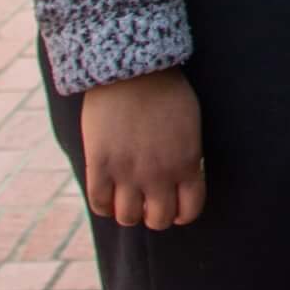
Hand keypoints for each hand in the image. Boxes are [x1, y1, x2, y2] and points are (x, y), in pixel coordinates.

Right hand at [80, 68, 205, 229]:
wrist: (132, 69)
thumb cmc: (166, 91)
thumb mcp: (190, 125)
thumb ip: (187, 156)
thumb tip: (182, 180)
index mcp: (187, 162)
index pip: (190, 209)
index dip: (182, 213)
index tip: (175, 207)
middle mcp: (159, 173)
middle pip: (159, 220)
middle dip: (155, 215)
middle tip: (149, 202)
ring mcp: (128, 172)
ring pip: (128, 218)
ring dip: (129, 211)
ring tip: (127, 196)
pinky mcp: (100, 165)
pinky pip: (99, 204)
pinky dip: (104, 204)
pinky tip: (107, 191)